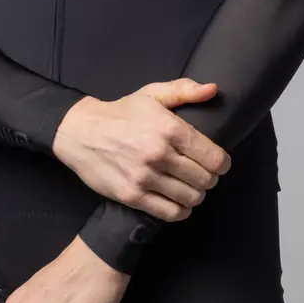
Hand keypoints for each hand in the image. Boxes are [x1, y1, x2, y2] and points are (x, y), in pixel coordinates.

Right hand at [51, 78, 230, 221]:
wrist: (81, 132)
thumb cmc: (121, 112)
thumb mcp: (152, 94)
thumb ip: (185, 90)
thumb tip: (213, 90)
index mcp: (169, 128)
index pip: (213, 157)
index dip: (222, 163)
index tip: (218, 163)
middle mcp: (159, 154)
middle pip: (205, 180)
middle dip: (209, 178)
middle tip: (201, 174)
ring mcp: (145, 177)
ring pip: (190, 198)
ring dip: (195, 194)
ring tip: (189, 186)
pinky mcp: (132, 195)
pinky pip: (170, 213)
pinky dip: (180, 210)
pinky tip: (178, 201)